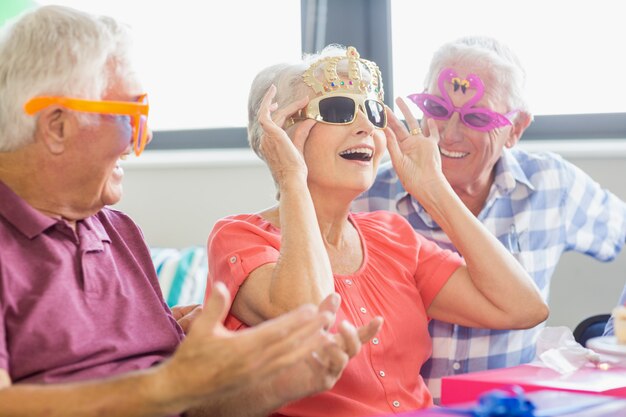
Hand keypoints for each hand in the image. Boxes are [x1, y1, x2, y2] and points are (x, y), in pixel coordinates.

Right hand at [159, 283, 336, 408]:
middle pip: (289, 344)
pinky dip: (298, 358)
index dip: (296, 320)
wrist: (182, 388)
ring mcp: (257, 373)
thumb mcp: (199, 329)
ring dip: (310, 345)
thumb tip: (223, 285)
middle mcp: (253, 362)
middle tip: (330, 317)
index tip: (313, 309)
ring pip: (290, 358)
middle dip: (311, 330)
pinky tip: (308, 351)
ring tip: (327, 334)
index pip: (276, 331)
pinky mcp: (256, 380)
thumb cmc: (191, 356)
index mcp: (242, 348)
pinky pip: (283, 367)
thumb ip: (214, 307)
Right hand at [257, 84, 315, 186]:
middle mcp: (265, 140)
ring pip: (273, 115)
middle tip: (289, 96)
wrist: (292, 179)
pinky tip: (278, 97)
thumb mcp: (298, 148)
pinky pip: (266, 116)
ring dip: (287, 105)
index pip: (275, 125)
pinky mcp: (271, 135)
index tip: (295, 107)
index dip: (285, 114)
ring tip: (301, 100)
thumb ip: (302, 134)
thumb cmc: (295, 171)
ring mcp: (266, 138)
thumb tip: (310, 121)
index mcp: (270, 145)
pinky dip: (268, 104)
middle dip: (280, 105)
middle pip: (272, 117)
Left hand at [266, 293, 382, 404]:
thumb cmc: (300, 350)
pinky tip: (308, 356)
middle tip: (343, 324)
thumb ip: (325, 314)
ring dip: (336, 350)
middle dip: (351, 336)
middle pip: (354, 348)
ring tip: (326, 340)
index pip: (359, 336)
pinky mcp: (320, 383)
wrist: (281, 375)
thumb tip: (336, 295)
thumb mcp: (313, 329)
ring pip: (342, 362)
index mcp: (339, 343)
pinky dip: (317, 364)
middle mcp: (339, 357)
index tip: (379, 319)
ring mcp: (331, 371)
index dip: (370, 329)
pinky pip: (324, 376)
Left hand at [384, 98, 445, 196]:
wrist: (426, 184)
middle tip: (384, 104)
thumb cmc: (411, 176)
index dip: (383, 124)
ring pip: (414, 123)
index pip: (389, 133)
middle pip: (399, 125)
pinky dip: (432, 127)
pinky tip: (429, 118)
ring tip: (401, 100)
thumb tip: (384, 129)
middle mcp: (409, 144)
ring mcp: (420, 143)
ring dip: (408, 112)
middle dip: (392, 115)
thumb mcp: (398, 160)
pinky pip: (433, 134)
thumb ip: (392, 144)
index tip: (376, 114)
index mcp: (399, 149)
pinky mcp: (432, 145)